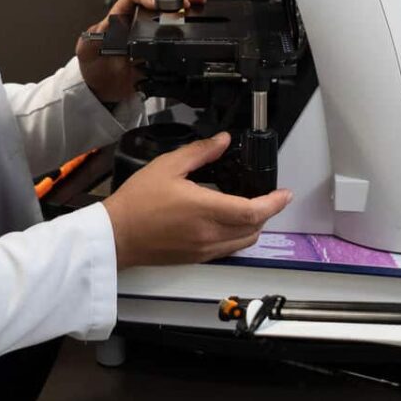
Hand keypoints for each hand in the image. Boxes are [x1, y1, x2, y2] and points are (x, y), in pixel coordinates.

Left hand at [75, 0, 202, 103]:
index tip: (155, 4)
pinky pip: (174, 39)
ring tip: (198, 5)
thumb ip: (92, 38)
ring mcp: (150, 36)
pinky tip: (197, 26)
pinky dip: (189, 30)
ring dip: (186, 9)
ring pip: (170, 17)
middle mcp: (137, 23)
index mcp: (119, 17)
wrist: (103, 92)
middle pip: (158, 1)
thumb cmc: (93, 66)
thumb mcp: (86, 50)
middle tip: (187, 1)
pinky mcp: (159, 51)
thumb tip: (105, 29)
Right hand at [101, 132, 292, 268]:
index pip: (253, 211)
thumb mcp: (168, 166)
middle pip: (254, 229)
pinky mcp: (196, 258)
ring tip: (251, 209)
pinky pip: (228, 250)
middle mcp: (209, 234)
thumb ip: (200, 152)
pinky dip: (237, 237)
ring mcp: (203, 250)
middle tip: (269, 198)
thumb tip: (222, 141)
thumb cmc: (136, 202)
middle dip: (267, 213)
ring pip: (243, 242)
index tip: (285, 194)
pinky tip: (228, 223)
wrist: (116, 235)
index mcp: (205, 210)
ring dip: (254, 227)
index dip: (274, 203)